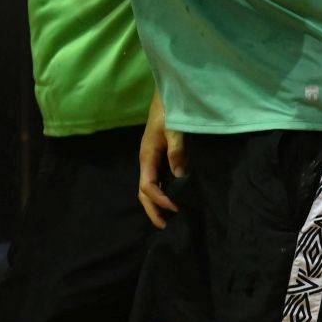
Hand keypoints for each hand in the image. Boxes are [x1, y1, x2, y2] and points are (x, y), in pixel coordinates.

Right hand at [137, 91, 184, 227]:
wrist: (168, 93)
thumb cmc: (169, 109)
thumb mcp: (174, 128)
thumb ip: (176, 150)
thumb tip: (179, 176)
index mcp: (146, 156)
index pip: (147, 187)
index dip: (161, 201)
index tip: (178, 208)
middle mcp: (146, 160)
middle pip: (143, 192)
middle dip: (153, 210)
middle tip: (166, 227)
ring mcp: (151, 159)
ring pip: (149, 187)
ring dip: (156, 204)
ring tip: (169, 218)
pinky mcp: (158, 156)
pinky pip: (156, 180)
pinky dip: (162, 193)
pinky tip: (173, 198)